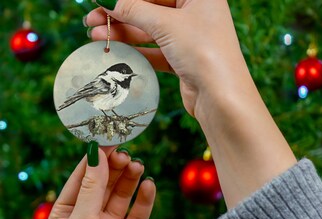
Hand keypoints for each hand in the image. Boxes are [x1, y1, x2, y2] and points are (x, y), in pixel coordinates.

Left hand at [48, 147, 155, 218]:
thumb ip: (91, 187)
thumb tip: (95, 153)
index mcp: (67, 212)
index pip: (82, 177)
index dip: (96, 159)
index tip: (110, 140)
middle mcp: (88, 217)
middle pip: (104, 184)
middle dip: (115, 168)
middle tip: (126, 154)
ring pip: (122, 195)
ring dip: (131, 179)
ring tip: (138, 166)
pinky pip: (138, 214)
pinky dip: (145, 199)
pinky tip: (149, 185)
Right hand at [85, 0, 243, 116]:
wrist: (221, 97)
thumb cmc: (202, 51)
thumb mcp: (166, 24)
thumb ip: (134, 9)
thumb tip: (108, 0)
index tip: (101, 1)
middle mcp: (195, 13)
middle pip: (150, 8)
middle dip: (120, 14)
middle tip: (91, 20)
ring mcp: (189, 37)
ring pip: (150, 30)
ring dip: (123, 33)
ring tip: (95, 36)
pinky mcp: (183, 59)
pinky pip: (155, 50)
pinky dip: (136, 51)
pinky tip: (115, 50)